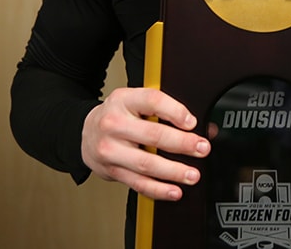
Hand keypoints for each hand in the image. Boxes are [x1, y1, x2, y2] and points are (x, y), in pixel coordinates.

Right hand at [81, 87, 210, 200]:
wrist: (86, 131)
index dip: (175, 112)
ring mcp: (111, 149)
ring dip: (174, 171)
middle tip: (201, 148)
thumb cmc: (118, 115)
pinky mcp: (112, 170)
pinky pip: (138, 183)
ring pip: (146, 163)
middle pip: (153, 135)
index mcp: (124, 100)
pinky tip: (174, 190)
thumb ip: (166, 109)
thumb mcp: (136, 101)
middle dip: (182, 144)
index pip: (152, 102)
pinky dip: (158, 190)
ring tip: (192, 174)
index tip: (192, 122)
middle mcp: (114, 123)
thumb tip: (203, 127)